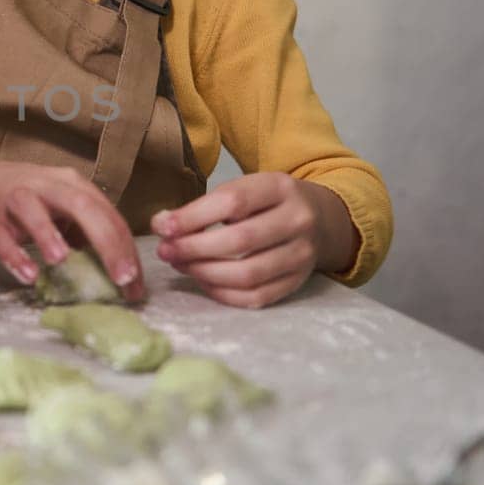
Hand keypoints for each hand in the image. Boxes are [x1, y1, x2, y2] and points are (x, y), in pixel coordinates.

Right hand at [0, 159, 143, 303]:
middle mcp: (47, 186)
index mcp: (72, 185)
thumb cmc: (28, 203)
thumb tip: (119, 276)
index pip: (107, 213)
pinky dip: (14, 255)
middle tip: (121, 278)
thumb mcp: (61, 210)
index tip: (135, 286)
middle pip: (82, 206)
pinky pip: (0, 237)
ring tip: (62, 261)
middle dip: (106, 241)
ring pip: (33, 210)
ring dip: (49, 234)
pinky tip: (28, 275)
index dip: (125, 249)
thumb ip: (86, 233)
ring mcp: (16, 199)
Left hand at [151, 172, 349, 307]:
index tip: (162, 227)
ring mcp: (302, 255)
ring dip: (205, 273)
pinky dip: (223, 293)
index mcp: (280, 187)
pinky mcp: (298, 282)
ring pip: (248, 274)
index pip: (233, 202)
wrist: (321, 219)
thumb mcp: (246, 189)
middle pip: (240, 241)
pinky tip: (203, 281)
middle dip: (194, 249)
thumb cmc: (268, 203)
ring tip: (180, 265)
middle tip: (165, 251)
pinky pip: (256, 297)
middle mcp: (298, 220)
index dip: (192, 217)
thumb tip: (163, 226)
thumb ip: (207, 205)